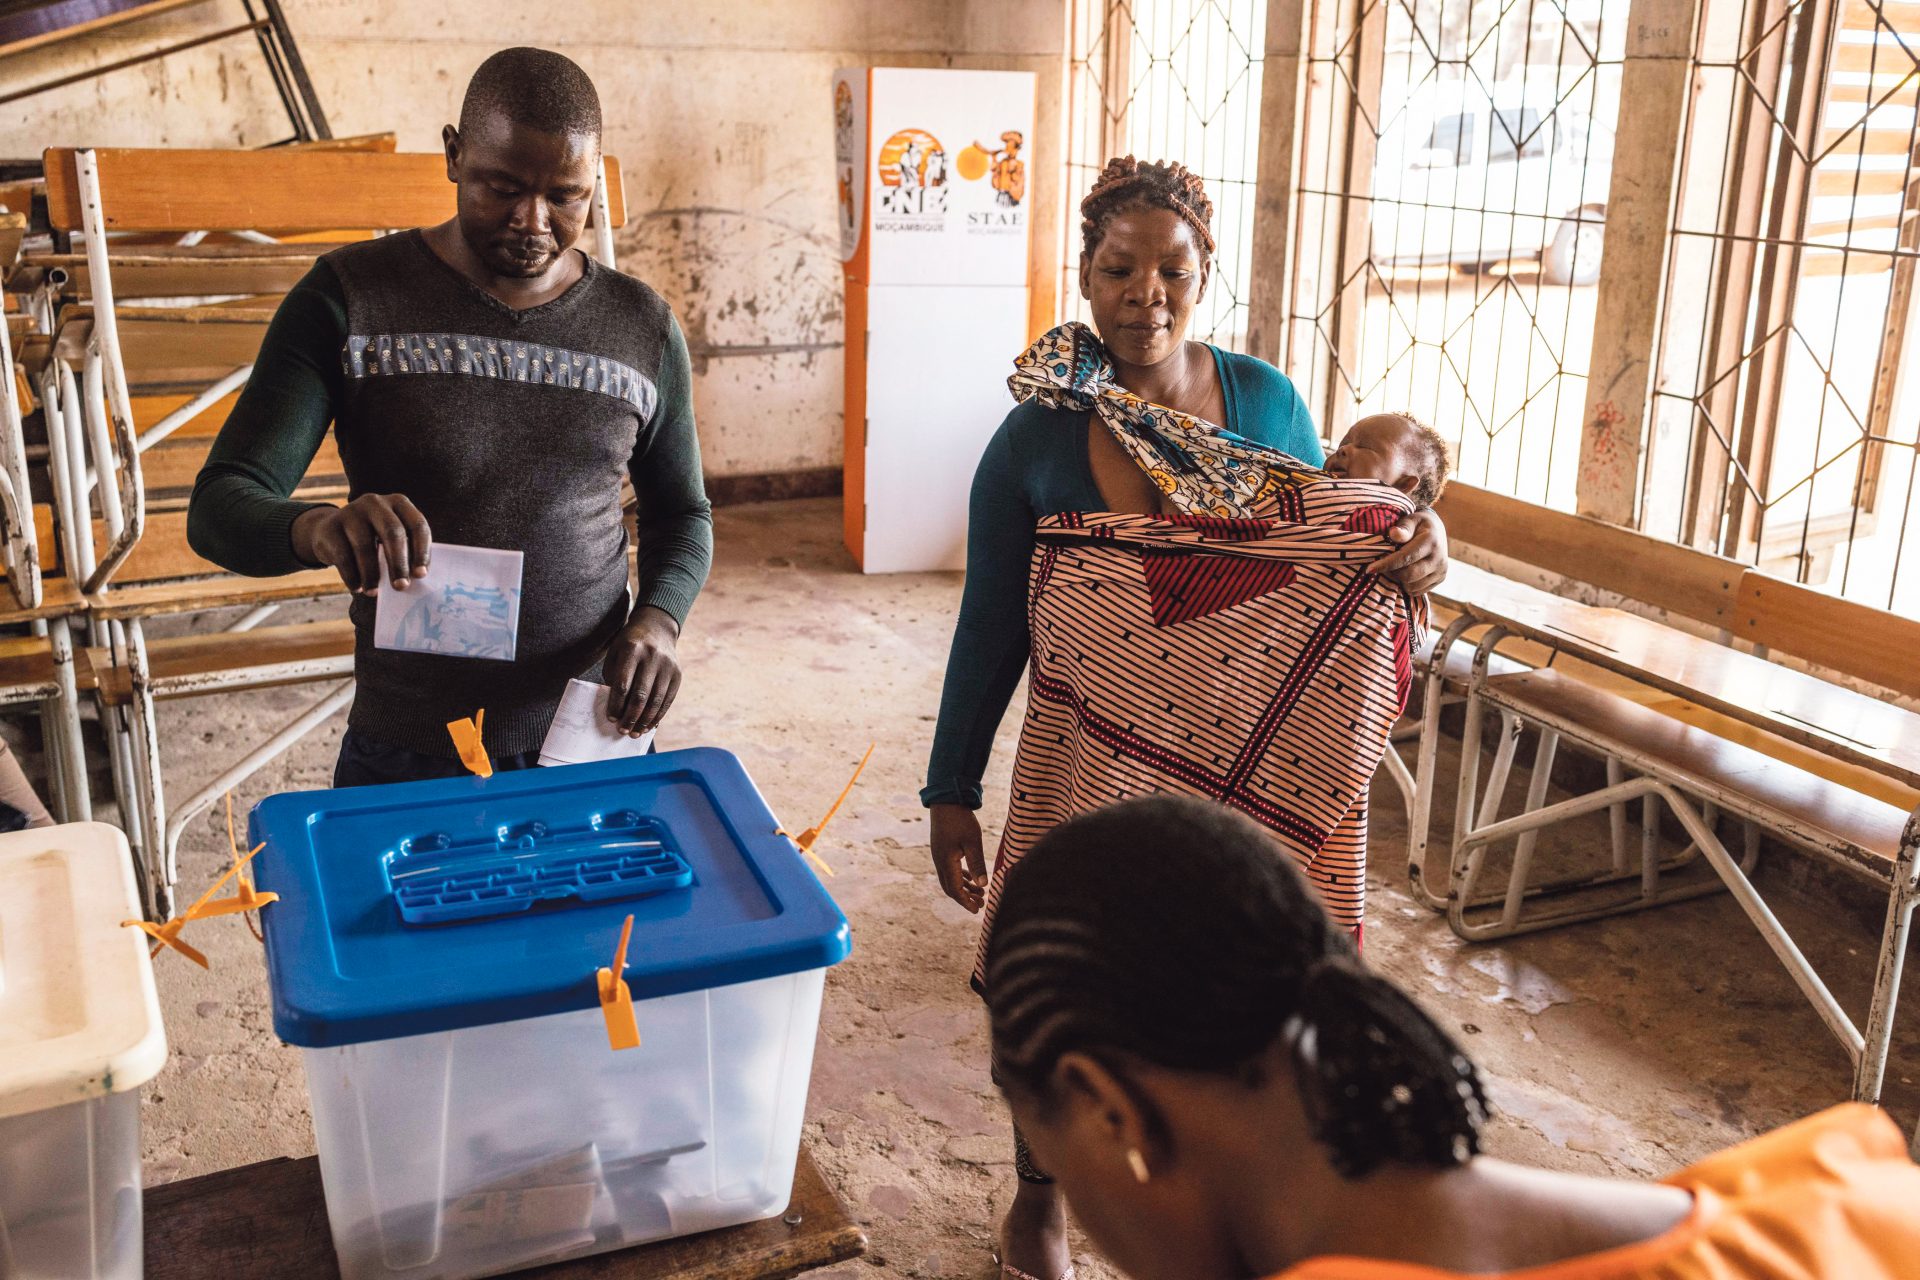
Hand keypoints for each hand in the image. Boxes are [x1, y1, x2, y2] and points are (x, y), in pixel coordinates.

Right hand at [292, 495, 430, 596]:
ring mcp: (351, 512)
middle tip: (401, 587)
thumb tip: (416, 580)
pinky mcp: (330, 527)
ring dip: (372, 574)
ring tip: (374, 592)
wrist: (331, 531)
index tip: (420, 575)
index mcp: (399, 503)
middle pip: (393, 533)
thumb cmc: (373, 539)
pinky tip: (357, 588)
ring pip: (365, 546)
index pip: (417, 525)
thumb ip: (406, 552)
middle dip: (398, 563)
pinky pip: (343, 556)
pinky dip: (352, 576)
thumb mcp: (390, 537)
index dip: (421, 551)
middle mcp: (376, 503)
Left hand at [604, 606, 681, 736]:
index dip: (616, 704)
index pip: (623, 684)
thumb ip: (614, 678)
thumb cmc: (629, 644)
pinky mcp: (677, 674)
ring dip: (645, 720)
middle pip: (640, 695)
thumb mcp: (616, 654)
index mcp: (632, 649)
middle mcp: (652, 657)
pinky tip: (649, 725)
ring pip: (656, 700)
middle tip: (622, 730)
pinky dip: (658, 715)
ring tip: (636, 732)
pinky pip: (667, 700)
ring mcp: (667, 666)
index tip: (611, 718)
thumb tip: (617, 709)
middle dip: (631, 717)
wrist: (657, 628)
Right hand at [929, 803, 987, 912]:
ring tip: (981, 893)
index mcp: (946, 862)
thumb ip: (977, 864)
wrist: (946, 800)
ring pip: (951, 879)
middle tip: (981, 905)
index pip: (955, 889)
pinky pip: (950, 870)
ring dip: (964, 888)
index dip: (966, 902)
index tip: (978, 910)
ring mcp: (940, 856)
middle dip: (965, 898)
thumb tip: (983, 886)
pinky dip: (961, 877)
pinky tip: (971, 879)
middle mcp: (940, 862)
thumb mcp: (972, 842)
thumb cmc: (960, 819)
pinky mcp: (943, 850)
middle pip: (951, 888)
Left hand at [1370, 507, 1448, 593]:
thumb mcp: (1411, 520)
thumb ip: (1403, 528)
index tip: (1369, 569)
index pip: (1405, 558)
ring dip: (1398, 579)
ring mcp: (1441, 570)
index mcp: (1431, 541)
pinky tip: (1404, 572)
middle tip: (1382, 565)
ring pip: (1412, 585)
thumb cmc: (1418, 524)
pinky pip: (1417, 590)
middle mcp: (1439, 558)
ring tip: (1395, 567)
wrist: (1437, 530)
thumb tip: (1393, 533)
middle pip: (1409, 575)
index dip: (1386, 564)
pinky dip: (1406, 585)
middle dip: (1391, 572)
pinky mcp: (1440, 578)